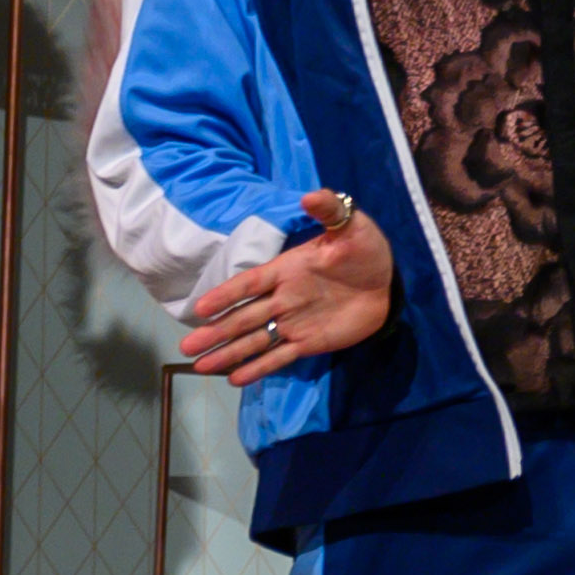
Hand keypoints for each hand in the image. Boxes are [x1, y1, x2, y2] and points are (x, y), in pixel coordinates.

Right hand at [180, 193, 389, 383]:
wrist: (389, 280)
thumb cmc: (364, 249)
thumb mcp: (351, 225)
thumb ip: (330, 211)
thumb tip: (311, 196)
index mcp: (286, 270)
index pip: (249, 283)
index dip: (226, 295)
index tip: (201, 308)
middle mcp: (283, 298)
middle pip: (243, 317)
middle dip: (216, 332)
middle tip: (186, 348)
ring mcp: (295, 321)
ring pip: (255, 340)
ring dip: (228, 353)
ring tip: (200, 367)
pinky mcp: (311, 342)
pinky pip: (281, 356)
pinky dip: (259, 368)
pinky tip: (236, 378)